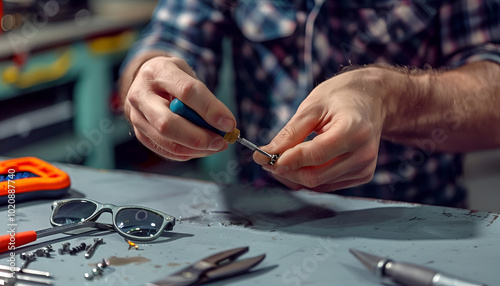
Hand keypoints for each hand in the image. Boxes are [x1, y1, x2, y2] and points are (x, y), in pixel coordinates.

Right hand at [123, 56, 235, 160]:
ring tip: (216, 145)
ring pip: (166, 141)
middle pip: (168, 124)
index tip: (229, 124)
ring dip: (197, 149)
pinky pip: (166, 150)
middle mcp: (141, 95)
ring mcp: (137, 117)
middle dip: (199, 137)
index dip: (210, 109)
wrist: (148, 81)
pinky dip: (189, 153)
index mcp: (157, 72)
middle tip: (221, 141)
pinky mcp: (140, 134)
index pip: (186, 91)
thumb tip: (224, 125)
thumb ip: (204, 97)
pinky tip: (202, 148)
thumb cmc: (174, 77)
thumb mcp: (189, 75)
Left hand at [254, 67, 389, 191]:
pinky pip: (326, 185)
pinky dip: (308, 177)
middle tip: (267, 158)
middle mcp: (364, 153)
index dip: (287, 160)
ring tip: (283, 157)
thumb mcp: (312, 106)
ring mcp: (365, 168)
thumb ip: (290, 133)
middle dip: (286, 170)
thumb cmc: (342, 97)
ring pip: (318, 184)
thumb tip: (265, 154)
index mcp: (355, 130)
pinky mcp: (362, 176)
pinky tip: (301, 162)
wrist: (372, 100)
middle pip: (315, 175)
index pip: (316, 155)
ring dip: (294, 175)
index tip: (263, 158)